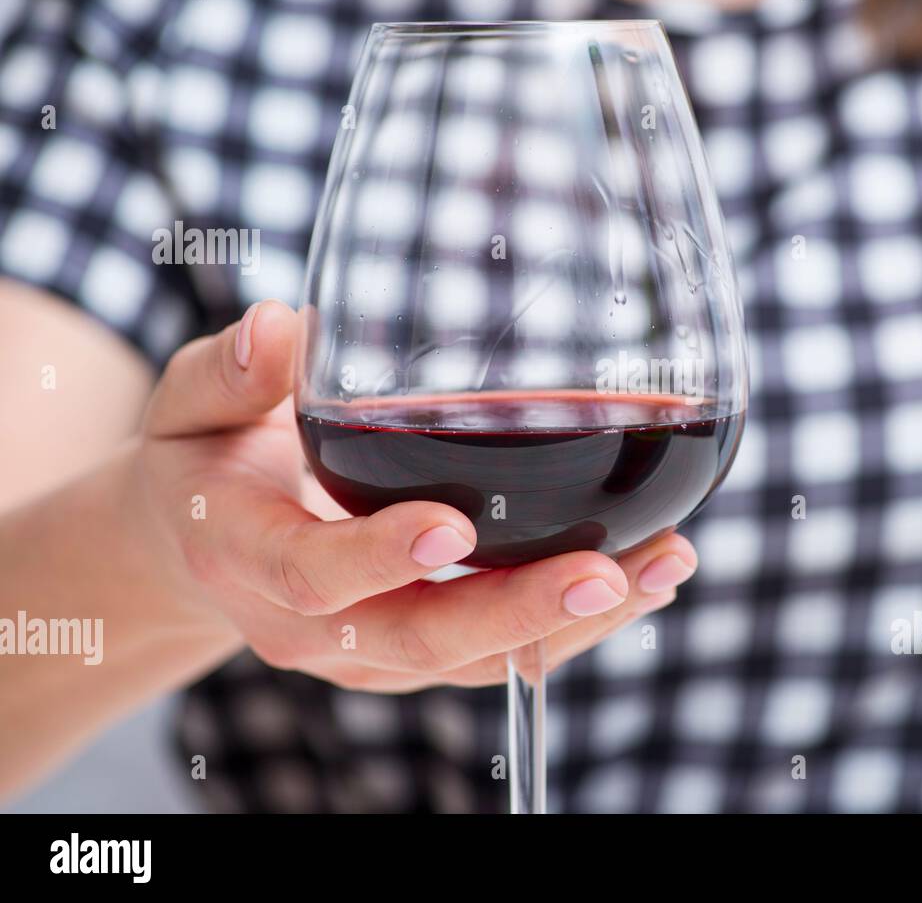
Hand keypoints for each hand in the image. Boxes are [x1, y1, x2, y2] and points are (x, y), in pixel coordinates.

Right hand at [133, 300, 698, 690]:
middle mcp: (314, 625)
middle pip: (418, 638)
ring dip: (573, 623)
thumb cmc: (205, 461)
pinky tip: (648, 575)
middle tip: (605, 574)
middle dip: (516, 613)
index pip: (314, 574)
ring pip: (475, 659)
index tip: (451, 527)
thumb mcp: (191, 405)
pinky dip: (574, 623)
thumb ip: (231, 371)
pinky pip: (498, 653)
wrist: (201, 544)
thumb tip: (285, 327)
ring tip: (664, 568)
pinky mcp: (417, 649)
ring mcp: (371, 649)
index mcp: (249, 556)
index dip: (378, 558)